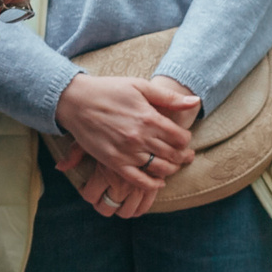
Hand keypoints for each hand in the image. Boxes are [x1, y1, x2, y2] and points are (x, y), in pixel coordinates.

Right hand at [54, 73, 197, 218]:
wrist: (76, 101)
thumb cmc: (109, 90)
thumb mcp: (140, 86)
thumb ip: (169, 97)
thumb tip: (195, 101)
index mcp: (149, 117)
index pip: (180, 137)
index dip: (186, 140)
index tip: (184, 139)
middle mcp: (140, 137)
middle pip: (172, 154)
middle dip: (183, 156)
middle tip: (187, 156)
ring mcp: (126, 151)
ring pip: (159, 168)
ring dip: (171, 169)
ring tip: (173, 166)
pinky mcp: (113, 162)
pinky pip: (138, 179)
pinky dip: (152, 184)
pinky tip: (158, 182)